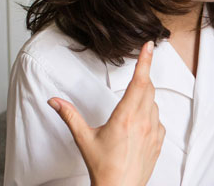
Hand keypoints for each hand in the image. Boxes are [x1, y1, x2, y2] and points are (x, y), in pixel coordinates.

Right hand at [48, 41, 164, 185]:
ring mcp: (153, 132)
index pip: (139, 81)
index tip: (150, 46)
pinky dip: (150, 115)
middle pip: (148, 88)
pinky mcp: (158, 141)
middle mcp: (143, 122)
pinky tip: (138, 122)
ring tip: (130, 105)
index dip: (145, 61)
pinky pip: (158, 120)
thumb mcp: (84, 139)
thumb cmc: (103, 167)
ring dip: (145, 98)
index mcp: (125, 117)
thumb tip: (54, 101)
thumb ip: (69, 116)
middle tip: (137, 72)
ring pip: (154, 103)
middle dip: (142, 78)